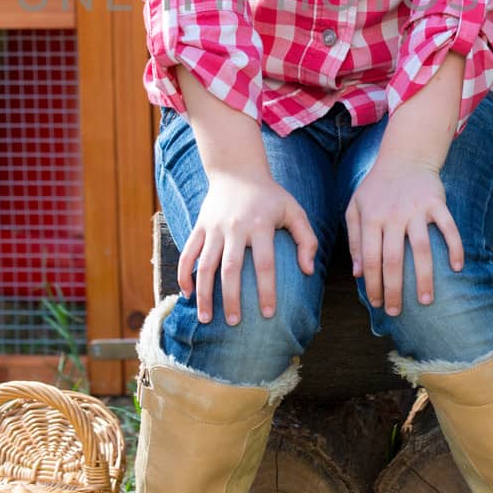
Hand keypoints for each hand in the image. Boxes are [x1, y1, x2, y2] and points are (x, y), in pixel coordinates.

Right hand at [177, 168, 318, 326]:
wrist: (237, 170)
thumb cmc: (270, 196)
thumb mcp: (294, 210)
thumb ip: (306, 240)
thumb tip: (308, 271)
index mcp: (260, 225)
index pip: (265, 264)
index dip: (266, 290)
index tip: (268, 314)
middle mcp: (235, 227)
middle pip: (231, 268)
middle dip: (231, 298)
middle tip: (235, 323)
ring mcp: (214, 227)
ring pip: (206, 264)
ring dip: (204, 293)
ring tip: (205, 318)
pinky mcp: (200, 226)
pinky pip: (188, 253)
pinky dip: (185, 274)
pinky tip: (187, 294)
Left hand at [345, 157, 463, 315]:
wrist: (405, 157)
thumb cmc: (377, 187)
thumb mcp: (355, 207)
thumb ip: (354, 238)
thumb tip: (357, 273)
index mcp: (371, 217)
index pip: (370, 258)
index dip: (372, 284)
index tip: (377, 304)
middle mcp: (392, 215)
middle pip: (393, 259)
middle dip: (394, 290)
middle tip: (397, 312)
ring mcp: (416, 209)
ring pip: (421, 249)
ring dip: (424, 278)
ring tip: (426, 301)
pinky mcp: (436, 203)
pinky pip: (448, 228)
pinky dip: (454, 247)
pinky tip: (456, 267)